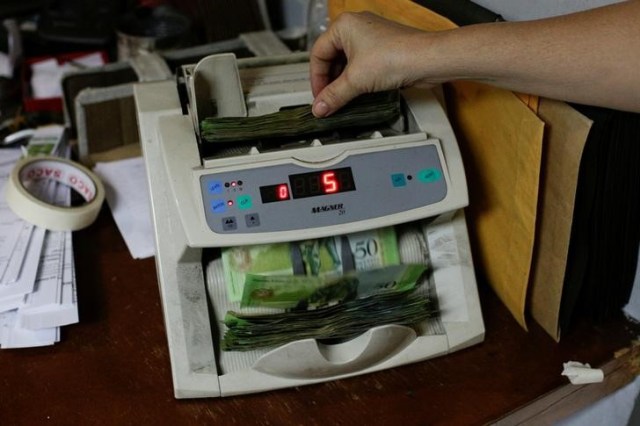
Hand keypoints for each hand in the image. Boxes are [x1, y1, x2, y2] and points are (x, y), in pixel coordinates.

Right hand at [309, 12, 441, 116]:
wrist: (427, 60)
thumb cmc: (397, 55)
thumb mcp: (356, 81)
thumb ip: (334, 96)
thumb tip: (320, 107)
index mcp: (344, 25)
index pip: (318, 54)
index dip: (316, 79)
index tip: (319, 97)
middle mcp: (357, 28)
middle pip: (332, 59)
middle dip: (329, 83)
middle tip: (328, 101)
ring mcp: (371, 39)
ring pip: (347, 64)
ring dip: (343, 84)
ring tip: (342, 100)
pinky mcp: (383, 51)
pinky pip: (361, 67)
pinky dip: (356, 81)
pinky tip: (357, 94)